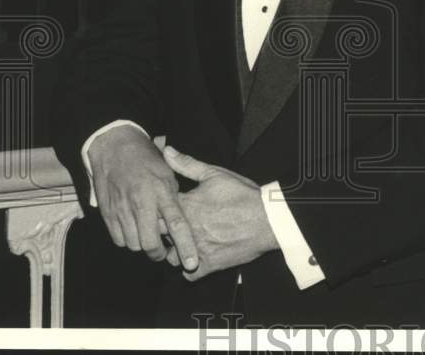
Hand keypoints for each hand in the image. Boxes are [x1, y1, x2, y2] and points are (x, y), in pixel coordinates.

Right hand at [87, 125, 198, 270]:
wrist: (113, 146)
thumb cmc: (145, 158)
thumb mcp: (167, 171)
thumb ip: (174, 196)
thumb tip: (181, 218)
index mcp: (161, 191)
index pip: (177, 224)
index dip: (185, 246)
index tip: (192, 262)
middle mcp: (141, 202)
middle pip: (150, 243)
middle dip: (159, 253)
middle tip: (164, 252)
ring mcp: (121, 209)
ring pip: (133, 245)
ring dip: (142, 245)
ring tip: (148, 236)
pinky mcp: (107, 213)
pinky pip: (119, 240)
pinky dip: (128, 240)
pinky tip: (133, 229)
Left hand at [161, 145, 278, 280]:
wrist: (267, 219)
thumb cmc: (243, 195)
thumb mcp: (215, 174)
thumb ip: (187, 164)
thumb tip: (166, 150)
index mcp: (185, 205)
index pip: (157, 208)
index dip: (158, 208)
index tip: (161, 207)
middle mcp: (186, 229)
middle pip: (160, 234)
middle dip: (163, 231)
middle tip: (169, 227)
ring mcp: (196, 248)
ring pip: (171, 256)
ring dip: (175, 251)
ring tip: (184, 243)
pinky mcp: (208, 265)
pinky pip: (188, 274)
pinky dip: (189, 268)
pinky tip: (194, 259)